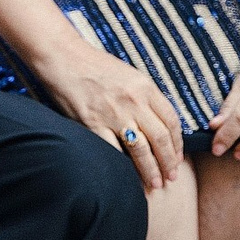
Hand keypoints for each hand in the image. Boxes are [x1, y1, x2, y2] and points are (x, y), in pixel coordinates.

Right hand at [36, 40, 181, 189]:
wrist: (61, 56)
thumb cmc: (92, 63)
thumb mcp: (127, 74)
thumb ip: (144, 96)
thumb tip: (157, 122)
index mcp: (144, 87)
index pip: (171, 121)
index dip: (178, 144)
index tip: (178, 157)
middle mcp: (133, 101)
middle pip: (160, 139)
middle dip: (169, 162)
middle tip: (171, 177)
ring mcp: (113, 114)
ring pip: (141, 150)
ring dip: (150, 170)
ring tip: (155, 183)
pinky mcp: (92, 123)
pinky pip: (113, 152)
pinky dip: (122, 167)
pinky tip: (126, 176)